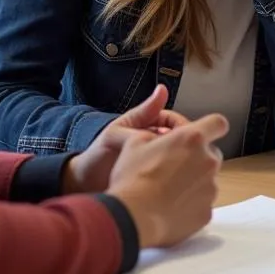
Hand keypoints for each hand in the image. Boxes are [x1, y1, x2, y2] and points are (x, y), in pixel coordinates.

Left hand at [62, 85, 188, 194]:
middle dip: (188, 146)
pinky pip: (173, 177)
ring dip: (185, 162)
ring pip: (180, 159)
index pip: (176, 123)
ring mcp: (158, 163)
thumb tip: (163, 88)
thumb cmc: (98, 155)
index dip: (184, 128)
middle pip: (182, 141)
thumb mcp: (118, 131)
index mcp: (150, 127)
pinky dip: (178, 178)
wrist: (84, 185)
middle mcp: (157, 144)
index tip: (188, 136)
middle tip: (190, 154)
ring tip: (184, 169)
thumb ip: (142, 113)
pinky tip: (179, 181)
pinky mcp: (158, 182)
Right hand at [107, 113, 228, 248]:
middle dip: (198, 157)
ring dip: (194, 181)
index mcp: (192, 139)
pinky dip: (192, 203)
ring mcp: (210, 188)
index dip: (212, 127)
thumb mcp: (135, 143)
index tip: (203, 134)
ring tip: (169, 190)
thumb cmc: (132, 179)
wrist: (134, 218)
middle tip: (175, 165)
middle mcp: (207, 161)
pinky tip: (171, 206)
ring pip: (208, 179)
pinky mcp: (207, 212)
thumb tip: (158, 137)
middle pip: (212, 153)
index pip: (218, 123)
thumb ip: (155, 134)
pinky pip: (203, 202)